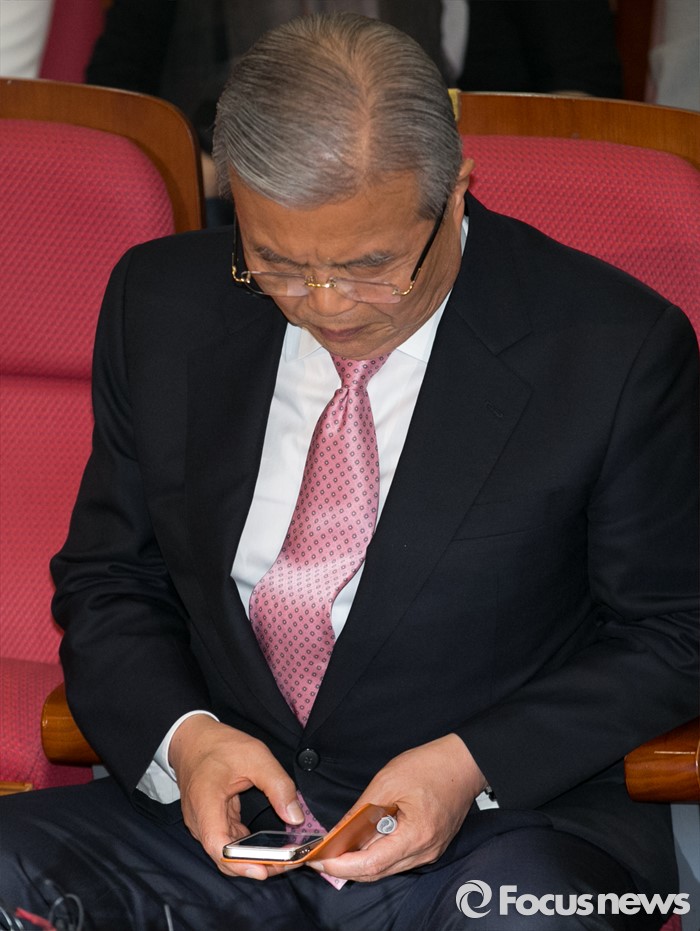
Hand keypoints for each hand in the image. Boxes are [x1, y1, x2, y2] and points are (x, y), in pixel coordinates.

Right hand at [169, 715, 303, 878]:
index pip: (217, 844)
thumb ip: (277, 786)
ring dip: (252, 859)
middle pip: (223, 857)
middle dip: (254, 866)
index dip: (239, 862)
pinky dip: (247, 848)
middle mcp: (200, 821)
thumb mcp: (256, 756)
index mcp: (205, 803)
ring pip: (226, 854)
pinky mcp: (211, 822)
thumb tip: (295, 818)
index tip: (263, 869)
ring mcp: (204, 824)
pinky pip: (228, 843)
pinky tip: (268, 847)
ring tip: (283, 857)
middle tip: (286, 864)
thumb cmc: (220, 745)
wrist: (193, 739)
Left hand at [309, 734, 484, 881]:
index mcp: (416, 835)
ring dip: (360, 863)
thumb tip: (337, 832)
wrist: (463, 763)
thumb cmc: (429, 766)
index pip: (372, 863)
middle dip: (346, 868)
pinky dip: (377, 855)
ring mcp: (430, 852)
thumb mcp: (387, 781)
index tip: (319, 860)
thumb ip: (361, 811)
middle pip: (378, 871)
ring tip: (336, 850)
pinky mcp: (430, 847)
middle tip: (320, 857)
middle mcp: (425, 852)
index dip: (342, 865)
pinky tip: (362, 843)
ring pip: (387, 868)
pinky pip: (398, 859)